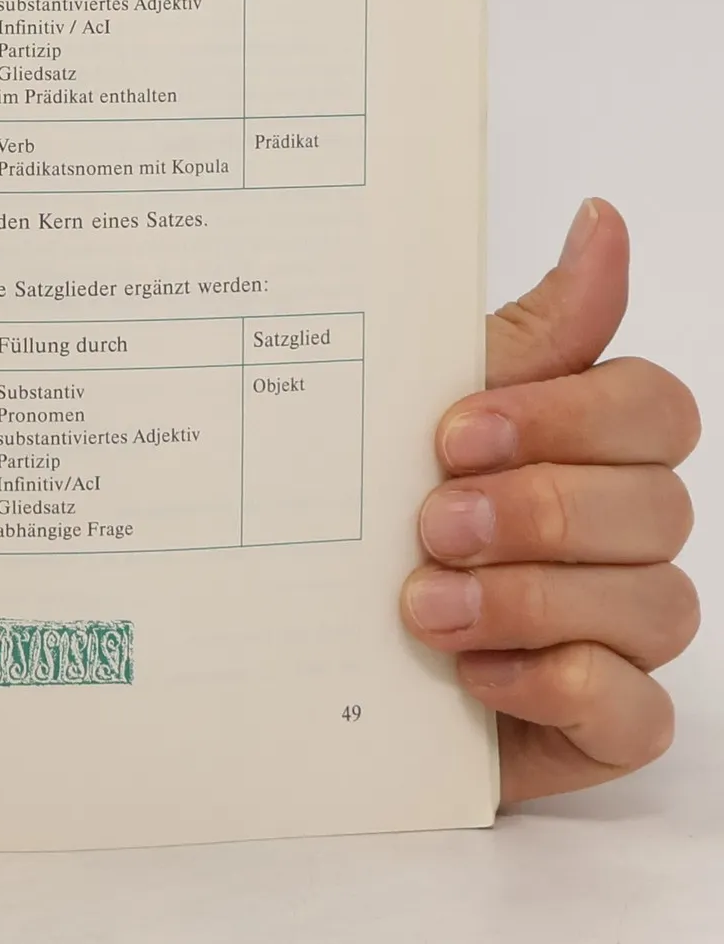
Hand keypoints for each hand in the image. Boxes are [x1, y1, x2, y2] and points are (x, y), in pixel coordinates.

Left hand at [403, 200, 700, 802]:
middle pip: (660, 504)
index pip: (652, 408)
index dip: (568, 417)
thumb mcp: (405, 414)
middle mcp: (614, 532)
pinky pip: (635, 711)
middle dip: (537, 512)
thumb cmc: (358, 516)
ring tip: (421, 608)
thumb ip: (520, 336)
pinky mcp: (599, 723)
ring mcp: (617, 630)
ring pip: (657, 605)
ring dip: (529, 601)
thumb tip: (602, 220)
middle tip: (429, 523)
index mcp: (579, 444)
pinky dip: (557, 688)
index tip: (453, 431)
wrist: (282, 651)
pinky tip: (472, 676)